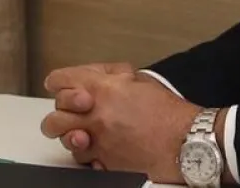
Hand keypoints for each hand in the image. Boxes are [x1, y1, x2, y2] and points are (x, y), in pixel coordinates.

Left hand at [40, 65, 199, 183]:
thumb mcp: (138, 79)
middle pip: (54, 116)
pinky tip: (101, 149)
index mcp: (101, 89)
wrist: (185, 141)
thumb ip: (110, 75)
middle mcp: (94, 116)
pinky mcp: (105, 164)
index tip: (60, 86)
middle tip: (73, 114)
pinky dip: (90, 156)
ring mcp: (98, 142)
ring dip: (72, 137)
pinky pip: (85, 161)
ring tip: (84, 134)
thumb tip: (94, 75)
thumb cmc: (167, 111)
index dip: (59, 83)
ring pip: (67, 142)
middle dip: (61, 114)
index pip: (59, 81)